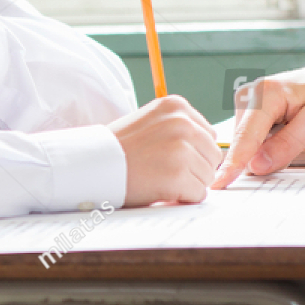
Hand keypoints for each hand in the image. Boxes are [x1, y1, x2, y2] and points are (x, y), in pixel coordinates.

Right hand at [107, 95, 222, 205]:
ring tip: (160, 179)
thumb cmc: (118, 149)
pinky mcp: (177, 175)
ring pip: (207, 177)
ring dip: (188, 184)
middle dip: (194, 168)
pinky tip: (161, 190)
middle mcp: (182, 123)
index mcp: (176, 106)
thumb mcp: (150, 122)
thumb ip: (178, 128)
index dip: (192, 152)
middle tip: (164, 171)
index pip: (208, 134)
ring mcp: (181, 149)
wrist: (92, 165)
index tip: (168, 156)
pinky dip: (182, 198)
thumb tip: (208, 146)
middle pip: (212, 155)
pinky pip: (198, 194)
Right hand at [210, 57, 304, 187]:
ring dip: (266, 154)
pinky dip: (268, 149)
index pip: (245, 137)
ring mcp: (251, 105)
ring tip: (298, 138)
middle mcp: (251, 95)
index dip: (234, 163)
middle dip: (258, 159)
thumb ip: (288, 143)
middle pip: (244, 142)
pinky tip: (289, 140)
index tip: (218, 185)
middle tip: (296, 149)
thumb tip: (257, 166)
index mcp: (264, 93)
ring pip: (248, 144)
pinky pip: (255, 141)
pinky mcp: (255, 115)